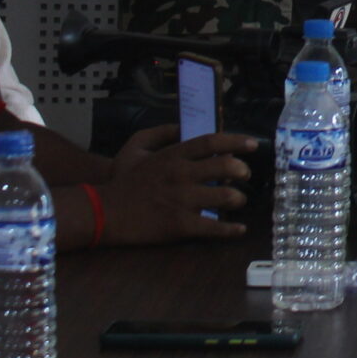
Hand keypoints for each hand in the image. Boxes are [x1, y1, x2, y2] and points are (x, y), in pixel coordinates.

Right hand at [99, 129, 258, 244]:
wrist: (103, 212)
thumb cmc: (121, 179)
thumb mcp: (135, 146)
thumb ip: (160, 132)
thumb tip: (183, 127)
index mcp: (173, 155)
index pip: (213, 142)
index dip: (237, 141)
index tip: (253, 144)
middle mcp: (182, 175)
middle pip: (226, 168)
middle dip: (242, 171)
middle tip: (246, 175)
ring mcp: (182, 200)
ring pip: (225, 197)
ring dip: (238, 199)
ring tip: (238, 201)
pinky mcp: (180, 225)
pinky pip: (213, 228)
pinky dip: (230, 230)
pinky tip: (239, 230)